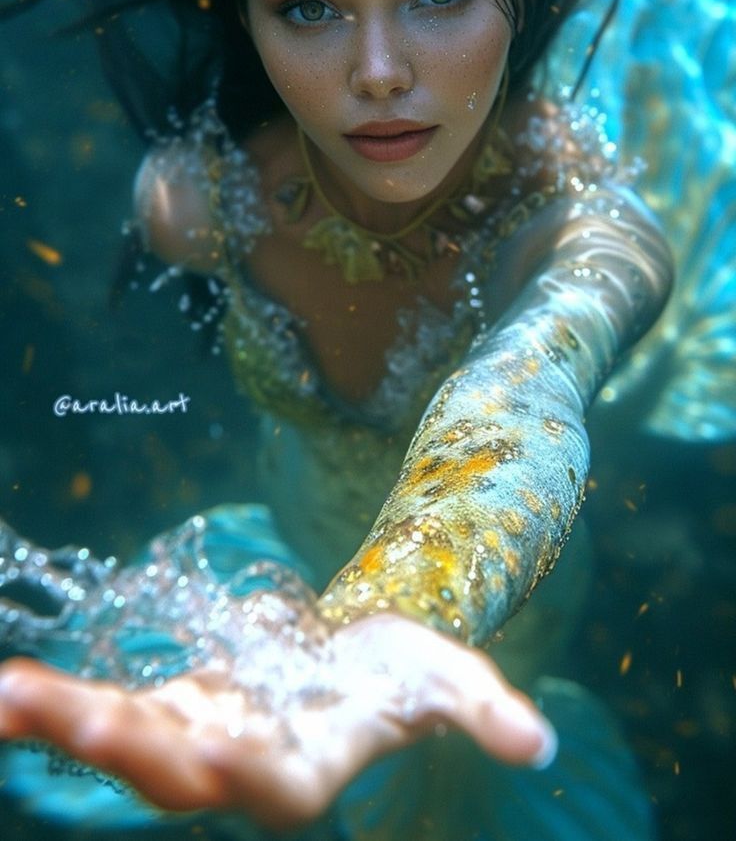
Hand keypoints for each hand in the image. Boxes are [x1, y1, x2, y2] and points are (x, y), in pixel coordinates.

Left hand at [0, 605, 556, 831]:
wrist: (356, 661)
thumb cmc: (402, 673)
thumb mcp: (450, 679)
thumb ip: (485, 709)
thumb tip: (539, 743)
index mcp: (300, 769)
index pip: (256, 780)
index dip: (227, 763)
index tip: (185, 740)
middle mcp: (236, 766)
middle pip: (165, 764)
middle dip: (104, 738)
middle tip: (35, 707)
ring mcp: (195, 736)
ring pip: (122, 738)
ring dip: (61, 718)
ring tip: (4, 694)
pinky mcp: (172, 705)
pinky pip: (112, 705)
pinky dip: (61, 701)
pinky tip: (14, 686)